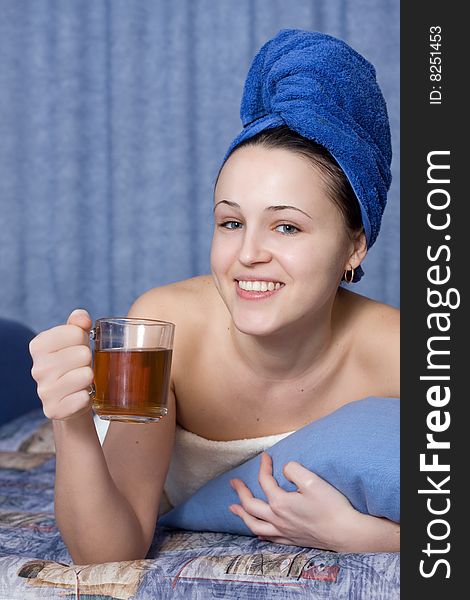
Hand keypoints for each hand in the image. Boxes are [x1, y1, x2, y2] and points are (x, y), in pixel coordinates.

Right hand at [30, 309, 93, 420]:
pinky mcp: (54, 410)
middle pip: (83, 354)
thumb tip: (82, 318)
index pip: (76, 332)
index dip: (84, 340)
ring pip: (86, 375)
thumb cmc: (74, 362)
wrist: (71, 397)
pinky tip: (78, 395)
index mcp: (38, 345)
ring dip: (89, 378)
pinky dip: (87, 396)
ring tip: (81, 380)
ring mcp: (44, 391)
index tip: (76, 348)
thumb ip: (77, 322)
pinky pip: (83, 398)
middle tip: (80, 366)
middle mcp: (37, 368)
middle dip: (88, 360)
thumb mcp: (75, 338)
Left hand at [229, 452, 363, 550]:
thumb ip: (294, 470)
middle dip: (240, 492)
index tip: (265, 456)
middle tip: (233, 482)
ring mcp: (283, 532)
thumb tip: (284, 469)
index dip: (264, 466)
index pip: (265, 481)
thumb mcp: (312, 480)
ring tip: (233, 509)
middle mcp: (277, 519)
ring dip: (242, 515)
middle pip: (251, 505)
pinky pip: (269, 538)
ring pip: (255, 525)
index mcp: (280, 502)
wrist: (346, 533)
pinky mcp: (292, 540)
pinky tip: (257, 532)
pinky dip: (259, 533)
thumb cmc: (331, 506)